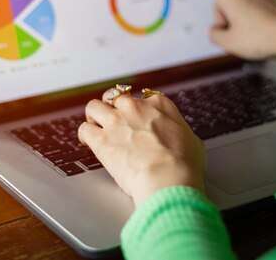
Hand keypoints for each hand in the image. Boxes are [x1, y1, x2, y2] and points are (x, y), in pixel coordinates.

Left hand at [78, 90, 205, 206]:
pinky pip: (84, 129)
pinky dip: (84, 135)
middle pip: (116, 97)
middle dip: (113, 107)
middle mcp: (135, 107)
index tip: (138, 118)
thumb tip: (179, 137)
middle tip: (113, 119)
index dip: (139, 109)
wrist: (168, 178)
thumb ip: (178, 132)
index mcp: (159, 105)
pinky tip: (87, 141)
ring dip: (93, 116)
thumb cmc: (184, 164)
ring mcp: (116, 121)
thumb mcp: (192, 140)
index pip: (144, 97)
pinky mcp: (101, 139)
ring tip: (95, 125)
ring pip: (94, 106)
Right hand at [183, 0, 275, 69]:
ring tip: (255, 35)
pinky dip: (256, 19)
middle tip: (238, 37)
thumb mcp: (229, 43)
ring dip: (242, 20)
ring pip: (240, 7)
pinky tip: (265, 31)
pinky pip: (256, 8)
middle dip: (226, 20)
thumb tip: (216, 29)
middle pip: (223, 4)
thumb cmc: (263, 37)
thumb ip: (214, 35)